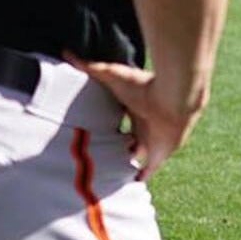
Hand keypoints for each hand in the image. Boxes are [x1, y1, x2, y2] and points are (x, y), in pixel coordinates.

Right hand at [66, 53, 206, 181]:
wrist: (174, 97)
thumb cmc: (144, 85)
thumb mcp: (111, 75)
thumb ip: (89, 67)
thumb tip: (66, 52)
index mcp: (135, 109)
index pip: (121, 119)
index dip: (111, 126)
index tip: (97, 133)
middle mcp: (145, 125)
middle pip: (131, 139)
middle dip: (119, 147)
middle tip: (101, 158)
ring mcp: (154, 141)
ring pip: (140, 156)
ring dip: (128, 163)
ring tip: (111, 176)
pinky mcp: (161, 154)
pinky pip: (150, 170)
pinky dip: (142, 178)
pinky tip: (133, 187)